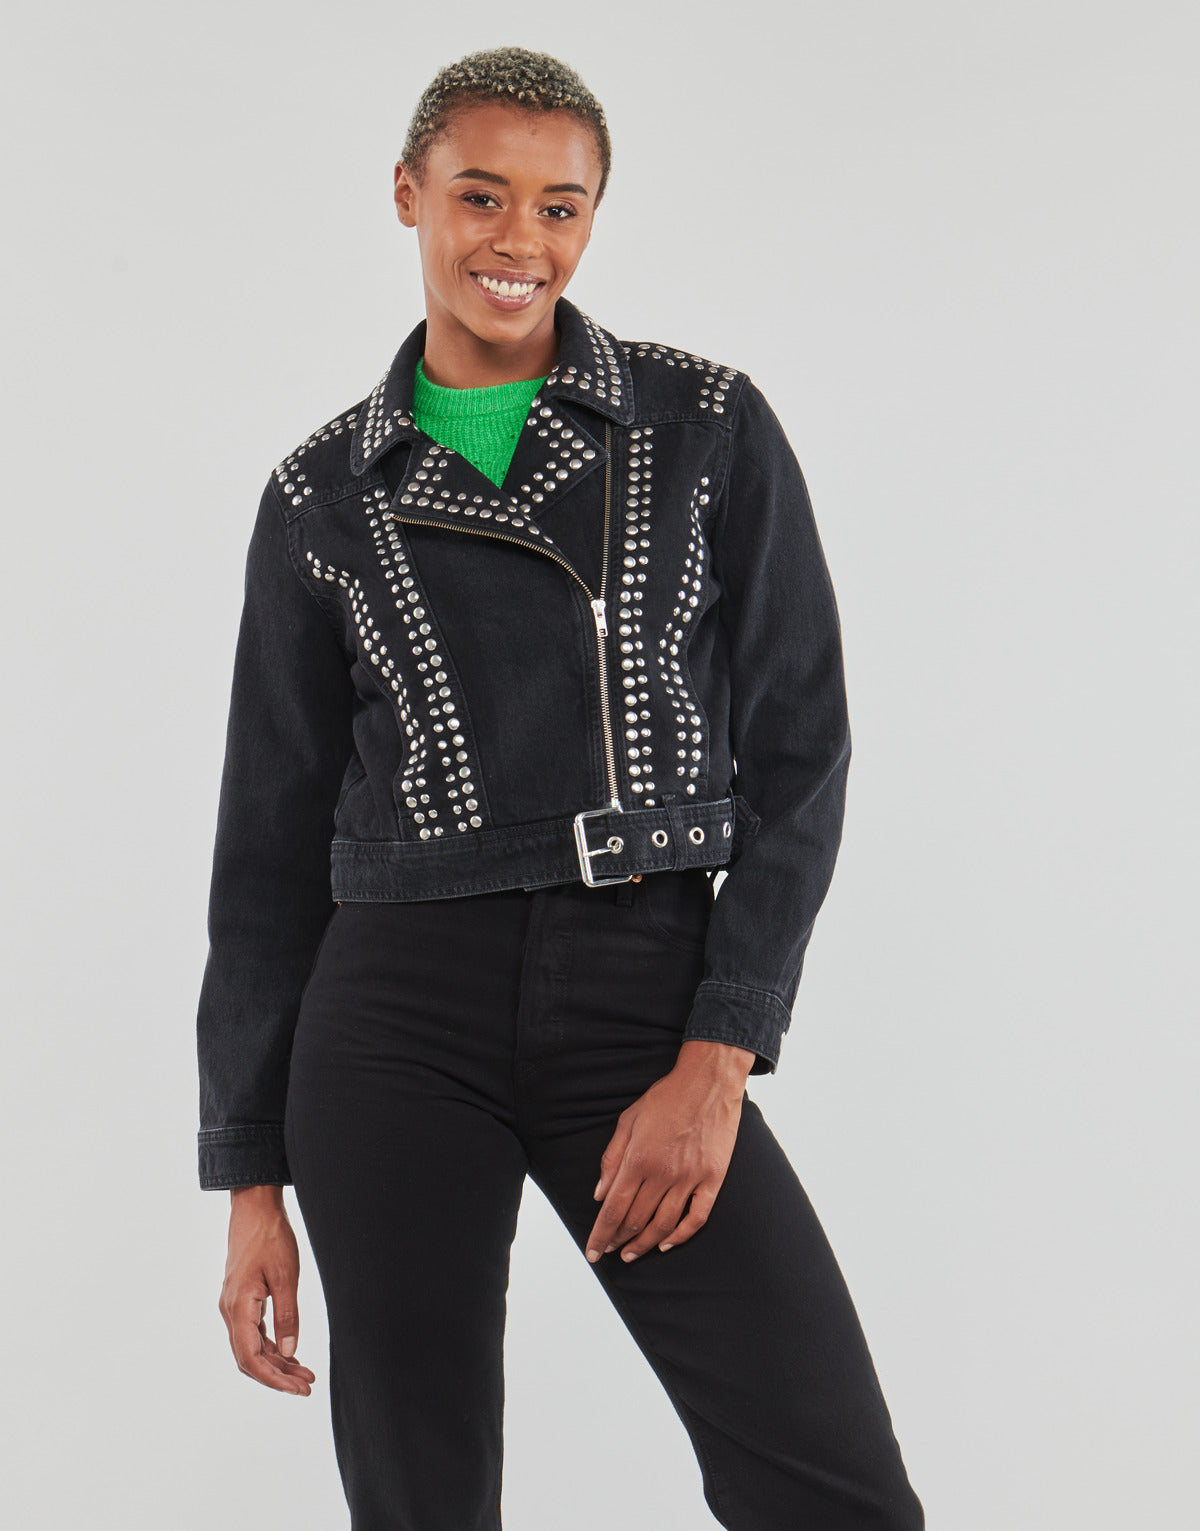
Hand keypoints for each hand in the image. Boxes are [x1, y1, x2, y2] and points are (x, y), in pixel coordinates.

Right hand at [218, 1185, 315, 1394]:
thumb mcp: (286, 1276)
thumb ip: (288, 1316)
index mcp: (238, 1307)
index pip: (251, 1358)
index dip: (274, 1379)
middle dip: (277, 1376)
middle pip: (249, 1359)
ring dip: (276, 1363)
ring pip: (252, 1347)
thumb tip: (290, 1352)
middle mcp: (230, 1311)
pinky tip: (290, 1353)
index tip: (298, 1388)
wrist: (254, 1209)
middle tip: (306, 1386)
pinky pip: (253, 1333)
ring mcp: (234, 1306)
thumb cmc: (271, 1237)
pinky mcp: (241, 1300)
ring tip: (304, 1373)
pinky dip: (271, 1346)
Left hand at [585, 1040, 754, 1263]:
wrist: (708, 1081)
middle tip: (610, 1251)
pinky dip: (681, 1235)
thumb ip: (612, 1158)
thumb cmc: (666, 1098)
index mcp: (638, 1158)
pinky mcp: (713, 1178)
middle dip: (618, 1240)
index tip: (593, 1252)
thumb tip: (599, 1194)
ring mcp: (690, 1178)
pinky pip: (697, 1217)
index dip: (600, 1235)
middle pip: (636, 1220)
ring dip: (644, 1244)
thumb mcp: (629, 1120)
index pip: (613, 1209)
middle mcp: (663, 1173)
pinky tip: (666, 1243)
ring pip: (663, 1224)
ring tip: (631, 1254)